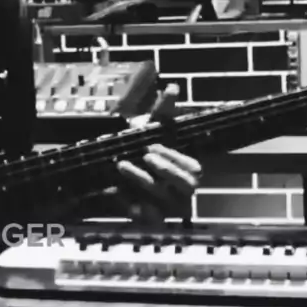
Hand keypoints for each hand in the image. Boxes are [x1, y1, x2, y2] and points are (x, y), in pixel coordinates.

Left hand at [115, 85, 201, 222]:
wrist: (113, 171)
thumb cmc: (139, 147)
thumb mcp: (150, 128)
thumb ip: (162, 110)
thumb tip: (172, 87)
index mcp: (187, 172)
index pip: (193, 168)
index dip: (173, 157)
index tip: (152, 145)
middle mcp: (182, 192)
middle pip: (188, 186)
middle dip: (167, 170)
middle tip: (146, 154)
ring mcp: (167, 208)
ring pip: (163, 200)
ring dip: (142, 180)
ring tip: (121, 164)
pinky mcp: (148, 220)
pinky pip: (144, 216)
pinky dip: (129, 202)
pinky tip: (115, 190)